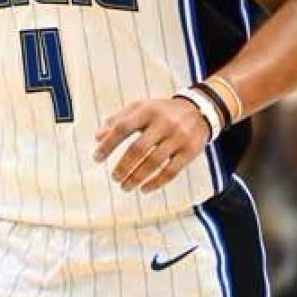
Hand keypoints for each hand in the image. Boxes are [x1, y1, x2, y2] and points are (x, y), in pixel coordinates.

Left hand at [92, 96, 211, 192]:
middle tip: (114, 178)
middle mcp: (164, 123)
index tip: (97, 158)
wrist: (199, 110)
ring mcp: (178, 137)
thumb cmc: (161, 111)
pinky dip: (156, 182)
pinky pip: (171, 171)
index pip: (122, 128)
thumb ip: (118, 120)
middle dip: (123, 166)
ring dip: (136, 177)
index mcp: (147, 110)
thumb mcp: (140, 108)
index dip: (108, 144)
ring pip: (154, 162)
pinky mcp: (190, 151)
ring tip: (125, 186)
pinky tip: (144, 189)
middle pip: (138, 149)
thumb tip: (97, 137)